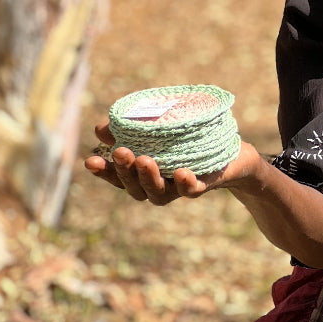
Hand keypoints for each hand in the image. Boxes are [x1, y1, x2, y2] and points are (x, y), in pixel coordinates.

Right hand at [84, 118, 258, 205]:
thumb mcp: (158, 131)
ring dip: (149, 178)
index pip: (119, 178)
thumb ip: (130, 130)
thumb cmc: (189, 142)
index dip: (104, 172)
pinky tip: (180, 173)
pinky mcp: (204, 186)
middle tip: (120, 152)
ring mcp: (181, 189)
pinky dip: (185, 184)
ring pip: (159, 194)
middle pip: (136, 189)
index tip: (89, 160)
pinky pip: (192, 190)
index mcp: (145, 174)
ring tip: (144, 160)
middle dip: (125, 171)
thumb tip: (100, 128)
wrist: (233, 153)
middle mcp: (160, 187)